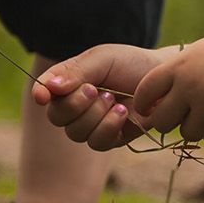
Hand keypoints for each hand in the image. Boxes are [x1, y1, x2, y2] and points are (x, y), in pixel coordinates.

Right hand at [32, 44, 176, 150]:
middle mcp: (76, 105)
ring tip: (114, 99)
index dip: (40, 93)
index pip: (45, 90)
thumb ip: (76, 72)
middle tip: (95, 90)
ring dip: (95, 116)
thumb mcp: (103, 59)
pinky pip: (97, 143)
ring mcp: (92, 124)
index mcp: (70, 82)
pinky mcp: (110, 138)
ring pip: (75, 133)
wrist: (162, 78)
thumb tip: (48, 87)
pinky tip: (122, 112)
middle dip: (74, 105)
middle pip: (56, 116)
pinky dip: (108, 127)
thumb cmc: (131, 63)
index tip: (43, 95)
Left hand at [132, 28, 203, 142]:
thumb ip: (177, 73)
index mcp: (179, 67)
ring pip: (186, 132)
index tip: (146, 109)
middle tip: (177, 118)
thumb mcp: (201, 54)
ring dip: (195, 127)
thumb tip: (151, 101)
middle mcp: (189, 87)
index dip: (142, 103)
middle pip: (161, 120)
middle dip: (167, 123)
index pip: (146, 90)